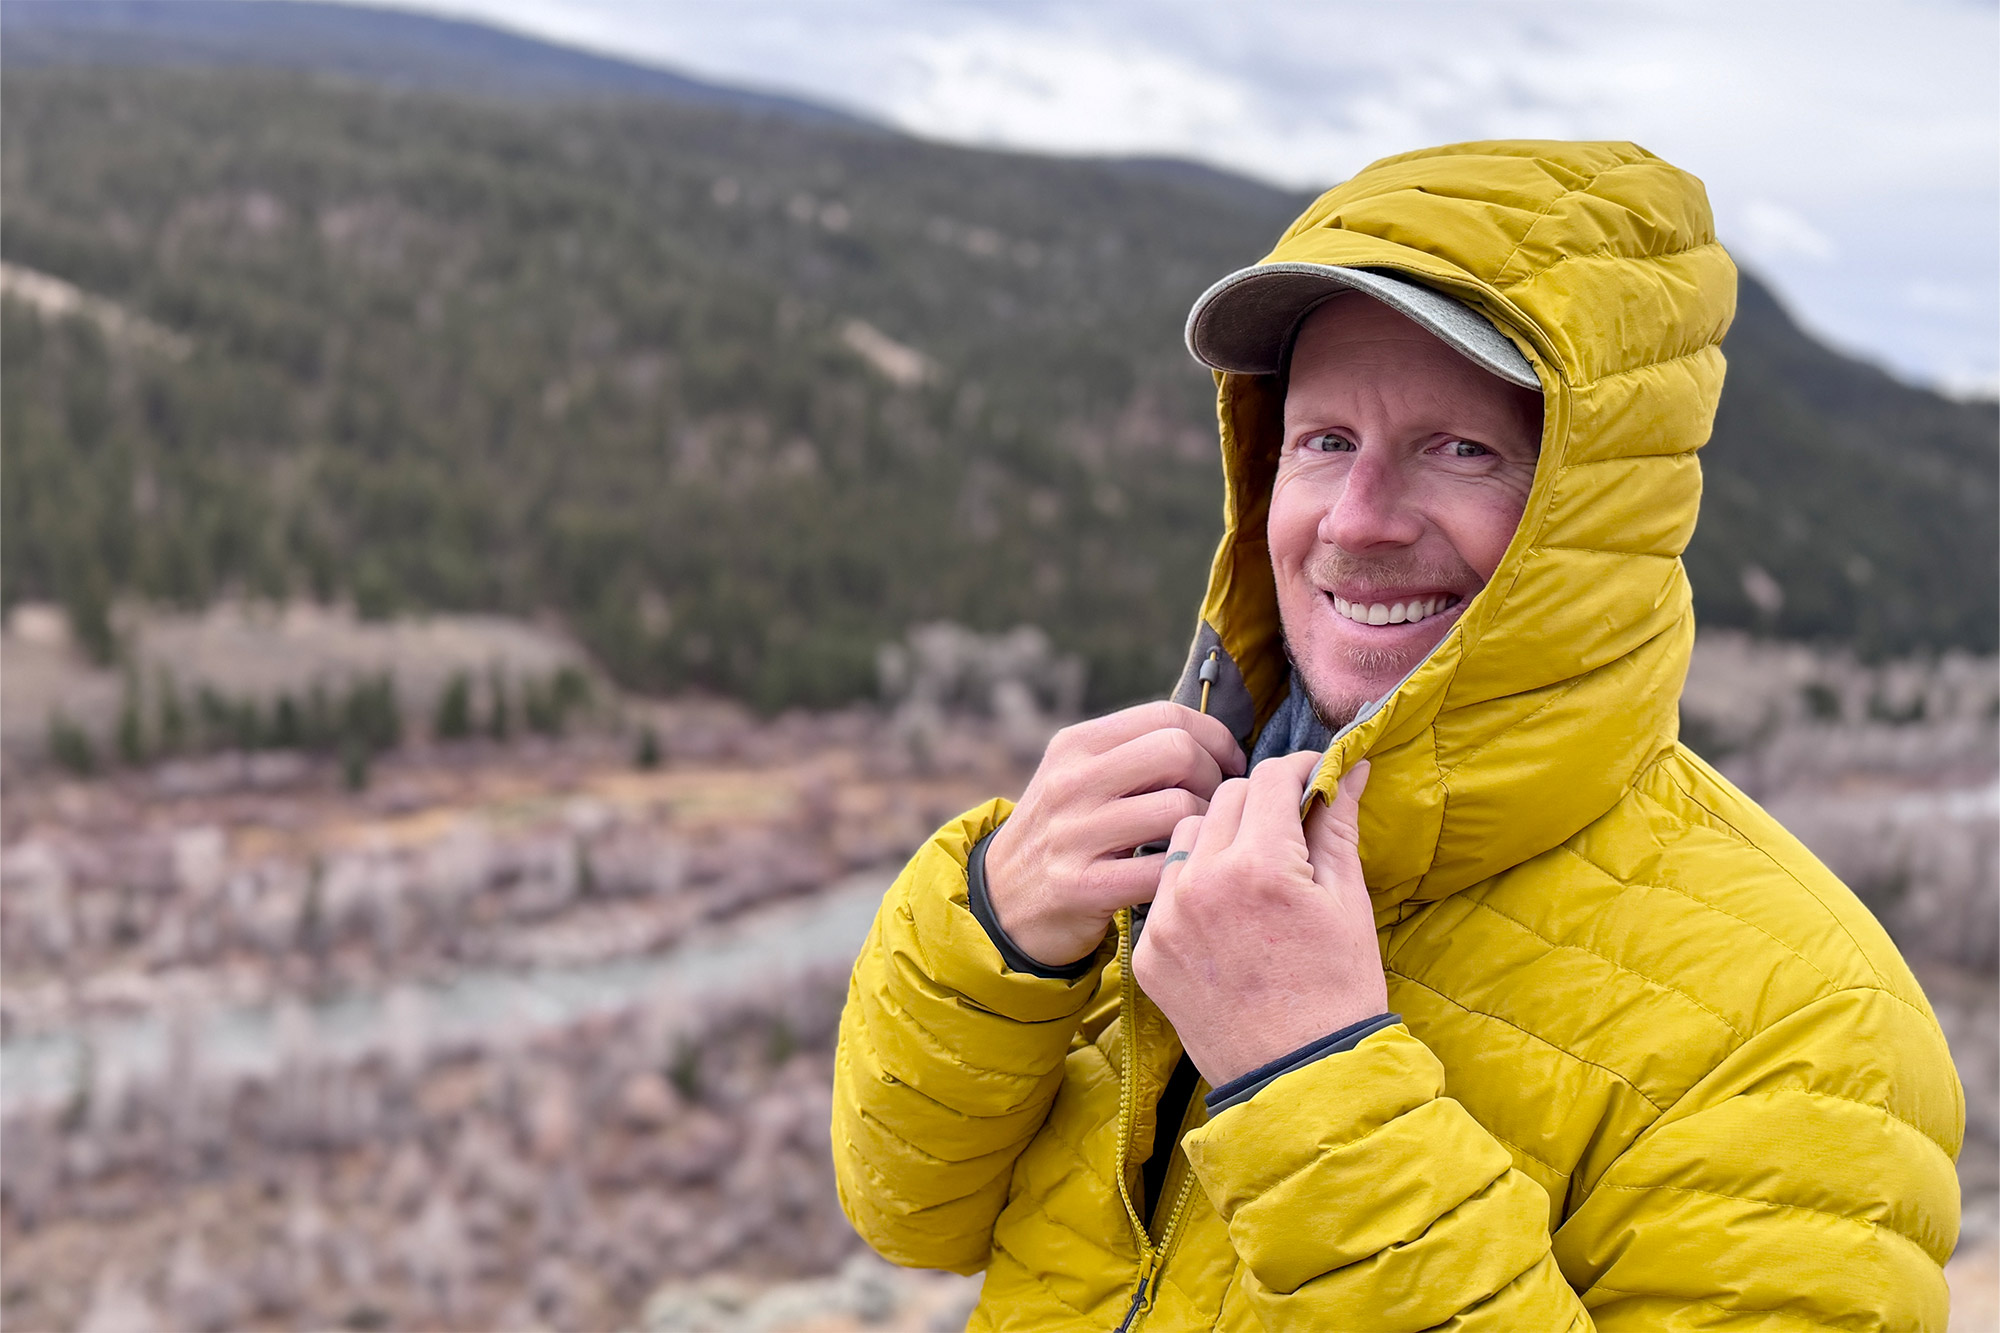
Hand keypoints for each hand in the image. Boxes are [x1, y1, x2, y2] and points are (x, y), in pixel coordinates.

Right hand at [985, 701, 1246, 966]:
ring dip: (1205, 827)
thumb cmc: (1064, 834)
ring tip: (1199, 841)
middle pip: (1177, 752)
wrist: (1003, 903)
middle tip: (1216, 805)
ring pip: (1177, 808)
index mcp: (1075, 745)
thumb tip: (1216, 740)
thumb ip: (1133, 753)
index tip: (1231, 765)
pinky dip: (1184, 869)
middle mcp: (1070, 782)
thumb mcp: (1079, 778)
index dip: (1216, 738)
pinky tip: (1181, 873)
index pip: (1167, 716)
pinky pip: (1162, 867)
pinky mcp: (1082, 886)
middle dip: (1214, 778)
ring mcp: (1073, 834)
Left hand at [1131, 752, 1383, 1086]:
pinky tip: (1224, 913)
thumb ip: (1337, 825)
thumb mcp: (1347, 902)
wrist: (1300, 1080)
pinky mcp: (1147, 951)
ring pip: (1185, 836)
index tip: (1312, 779)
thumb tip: (1347, 766)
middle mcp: (1203, 883)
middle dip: (1260, 803)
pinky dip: (1192, 886)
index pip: (1270, 779)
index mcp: (1261, 867)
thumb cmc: (1338, 991)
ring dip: (1217, 837)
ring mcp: (1167, 919)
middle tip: (1288, 827)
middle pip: (1224, 799)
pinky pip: (1165, 889)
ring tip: (1252, 869)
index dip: (1298, 770)